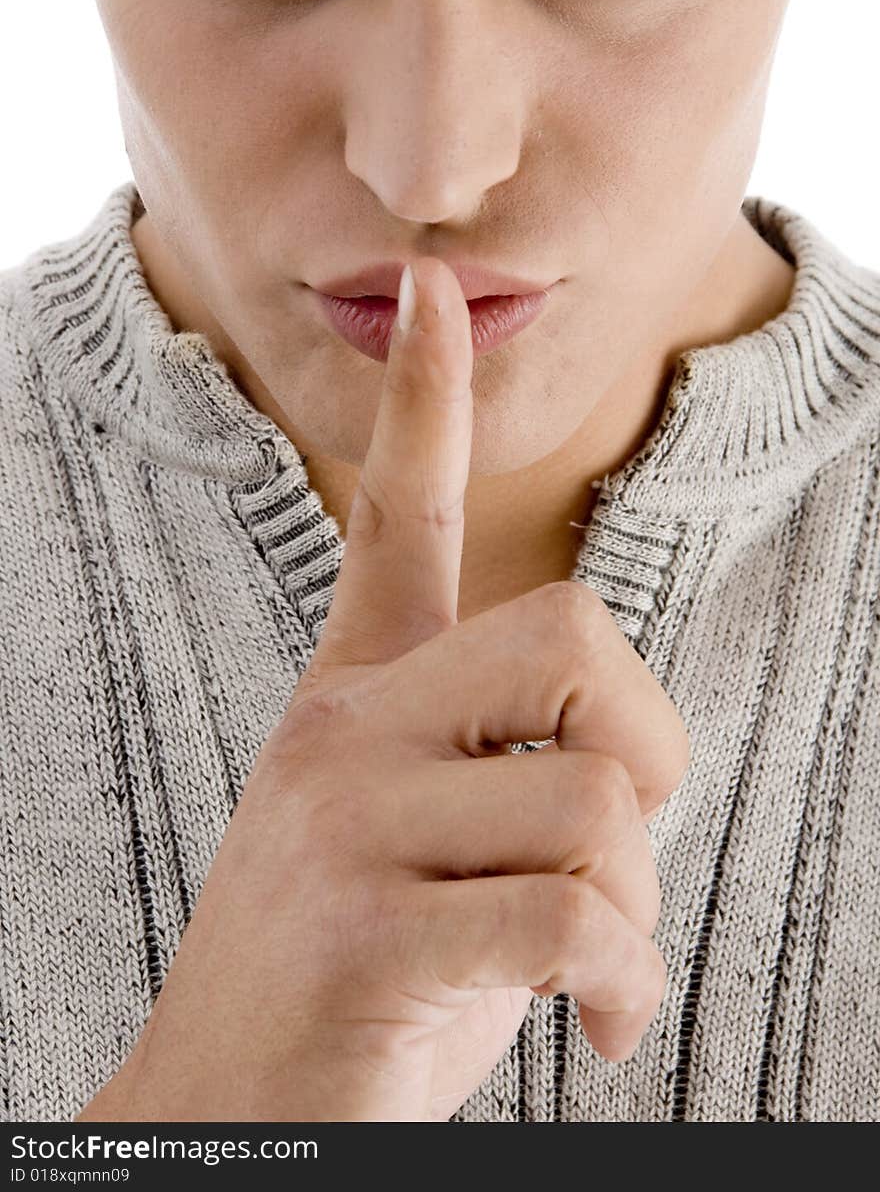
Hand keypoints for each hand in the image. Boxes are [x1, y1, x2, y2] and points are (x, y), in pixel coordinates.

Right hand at [86, 258, 688, 1123]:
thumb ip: (495, 765)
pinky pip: (576, 915)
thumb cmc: (352, 978)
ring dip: (636, 903)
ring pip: (596, 798)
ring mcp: (346, 826)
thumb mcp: (415, 843)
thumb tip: (624, 751)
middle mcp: (342, 732)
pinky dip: (625, 983)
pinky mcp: (368, 933)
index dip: (425, 400)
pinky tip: (598, 1023)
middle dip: (645, 746)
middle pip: (574, 639)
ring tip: (595, 965)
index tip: (437, 287)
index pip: (399, 514)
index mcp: (356, 697)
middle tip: (616, 842)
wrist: (221, 1113)